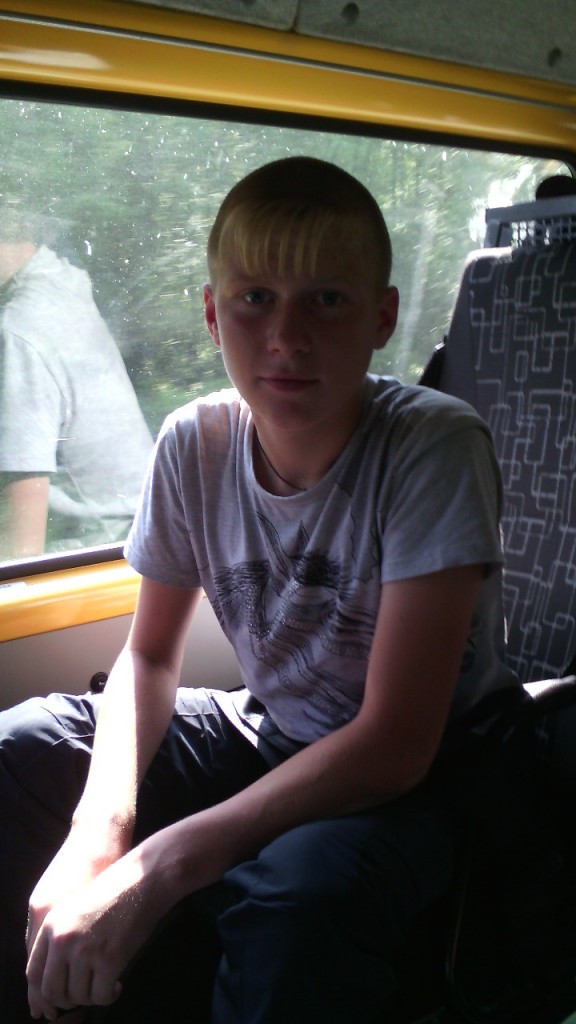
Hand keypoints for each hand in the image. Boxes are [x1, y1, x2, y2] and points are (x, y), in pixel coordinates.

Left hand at [26, 846, 162, 1020]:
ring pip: (78, 997)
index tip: (58, 997)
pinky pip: (100, 996)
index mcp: (51, 924)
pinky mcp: (109, 959)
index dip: (44, 992)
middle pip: (51, 991)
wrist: (143, 878)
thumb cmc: (114, 891)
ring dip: (90, 998)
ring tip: (103, 986)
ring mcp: (85, 950)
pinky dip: (108, 997)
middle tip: (83, 995)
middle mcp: (62, 939)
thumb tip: (55, 976)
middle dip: (67, 1000)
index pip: (33, 972)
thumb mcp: (75, 907)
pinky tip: (116, 986)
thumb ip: (59, 936)